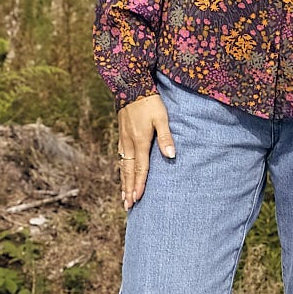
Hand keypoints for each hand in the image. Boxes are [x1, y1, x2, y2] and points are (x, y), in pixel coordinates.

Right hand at [117, 91, 174, 210]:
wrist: (131, 87)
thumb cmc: (150, 102)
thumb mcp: (161, 118)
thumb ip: (166, 137)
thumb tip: (171, 156)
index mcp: (140, 141)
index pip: (141, 168)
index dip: (139, 185)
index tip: (138, 199)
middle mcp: (129, 144)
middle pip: (128, 172)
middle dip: (128, 189)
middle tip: (128, 206)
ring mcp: (123, 140)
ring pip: (123, 166)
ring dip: (123, 183)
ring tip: (123, 197)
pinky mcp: (122, 136)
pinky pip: (120, 158)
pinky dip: (121, 171)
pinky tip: (123, 175)